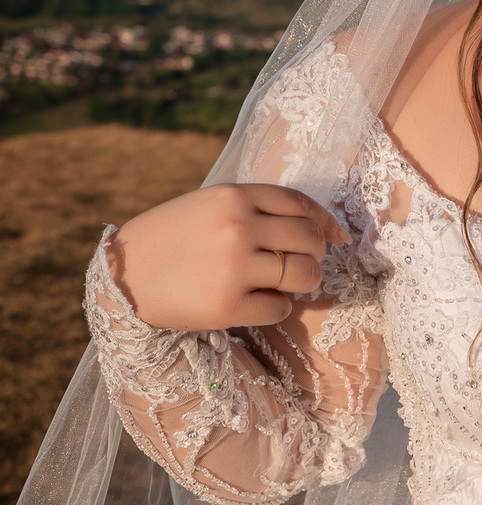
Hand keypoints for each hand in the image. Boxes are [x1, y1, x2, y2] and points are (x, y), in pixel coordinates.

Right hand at [109, 183, 350, 331]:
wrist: (123, 277)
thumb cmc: (174, 238)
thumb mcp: (211, 205)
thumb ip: (260, 208)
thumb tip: (332, 230)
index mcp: (234, 196)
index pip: (301, 204)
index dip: (324, 222)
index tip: (336, 237)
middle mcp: (238, 227)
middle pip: (311, 240)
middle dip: (313, 254)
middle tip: (296, 264)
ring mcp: (234, 267)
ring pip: (305, 274)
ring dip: (301, 282)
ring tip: (279, 283)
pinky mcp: (228, 305)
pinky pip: (281, 308)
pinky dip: (275, 307)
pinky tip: (255, 302)